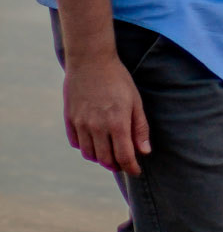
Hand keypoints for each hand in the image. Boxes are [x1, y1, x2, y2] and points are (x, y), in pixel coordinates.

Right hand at [64, 53, 151, 176]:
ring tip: (109, 154)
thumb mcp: (135, 101)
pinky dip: (85, 148)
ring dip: (100, 158)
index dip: (131, 168)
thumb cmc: (118, 80)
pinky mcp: (69, 118)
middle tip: (123, 163)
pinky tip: (94, 142)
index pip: (124, 157)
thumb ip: (140, 128)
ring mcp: (81, 123)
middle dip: (116, 165)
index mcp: (117, 123)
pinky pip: (76, 143)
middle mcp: (97, 127)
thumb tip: (144, 152)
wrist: (90, 60)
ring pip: (89, 154)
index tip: (136, 171)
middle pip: (105, 159)